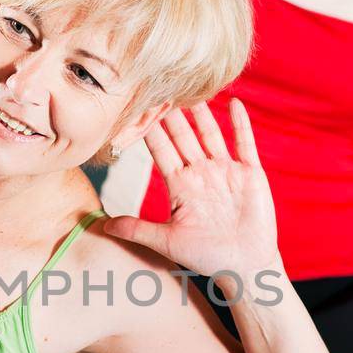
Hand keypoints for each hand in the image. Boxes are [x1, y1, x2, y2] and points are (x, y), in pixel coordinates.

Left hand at [101, 100, 279, 282]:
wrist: (245, 267)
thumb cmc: (206, 257)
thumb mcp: (167, 241)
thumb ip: (137, 229)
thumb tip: (102, 227)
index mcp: (180, 186)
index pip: (161, 152)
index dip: (151, 131)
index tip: (137, 108)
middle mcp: (201, 174)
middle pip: (184, 137)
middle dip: (172, 114)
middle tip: (160, 85)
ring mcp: (226, 172)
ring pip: (211, 135)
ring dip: (203, 114)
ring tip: (193, 90)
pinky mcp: (250, 174)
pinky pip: (244, 144)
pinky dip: (240, 124)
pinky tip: (234, 103)